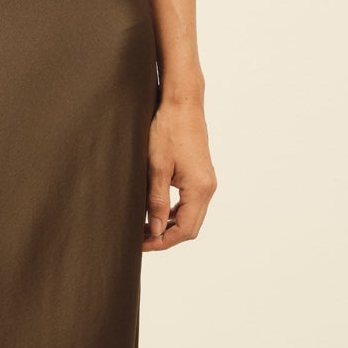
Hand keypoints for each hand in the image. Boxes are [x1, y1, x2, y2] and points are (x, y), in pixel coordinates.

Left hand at [143, 96, 215, 249]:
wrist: (182, 103)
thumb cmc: (167, 130)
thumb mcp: (157, 168)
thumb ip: (156, 202)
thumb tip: (155, 230)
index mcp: (199, 188)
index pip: (184, 230)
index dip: (162, 241)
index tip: (141, 244)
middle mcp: (208, 187)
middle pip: (190, 227)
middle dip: (165, 237)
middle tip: (140, 239)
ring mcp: (206, 181)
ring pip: (190, 216)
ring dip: (170, 225)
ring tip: (145, 227)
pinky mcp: (201, 175)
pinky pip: (190, 203)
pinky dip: (175, 212)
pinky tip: (157, 210)